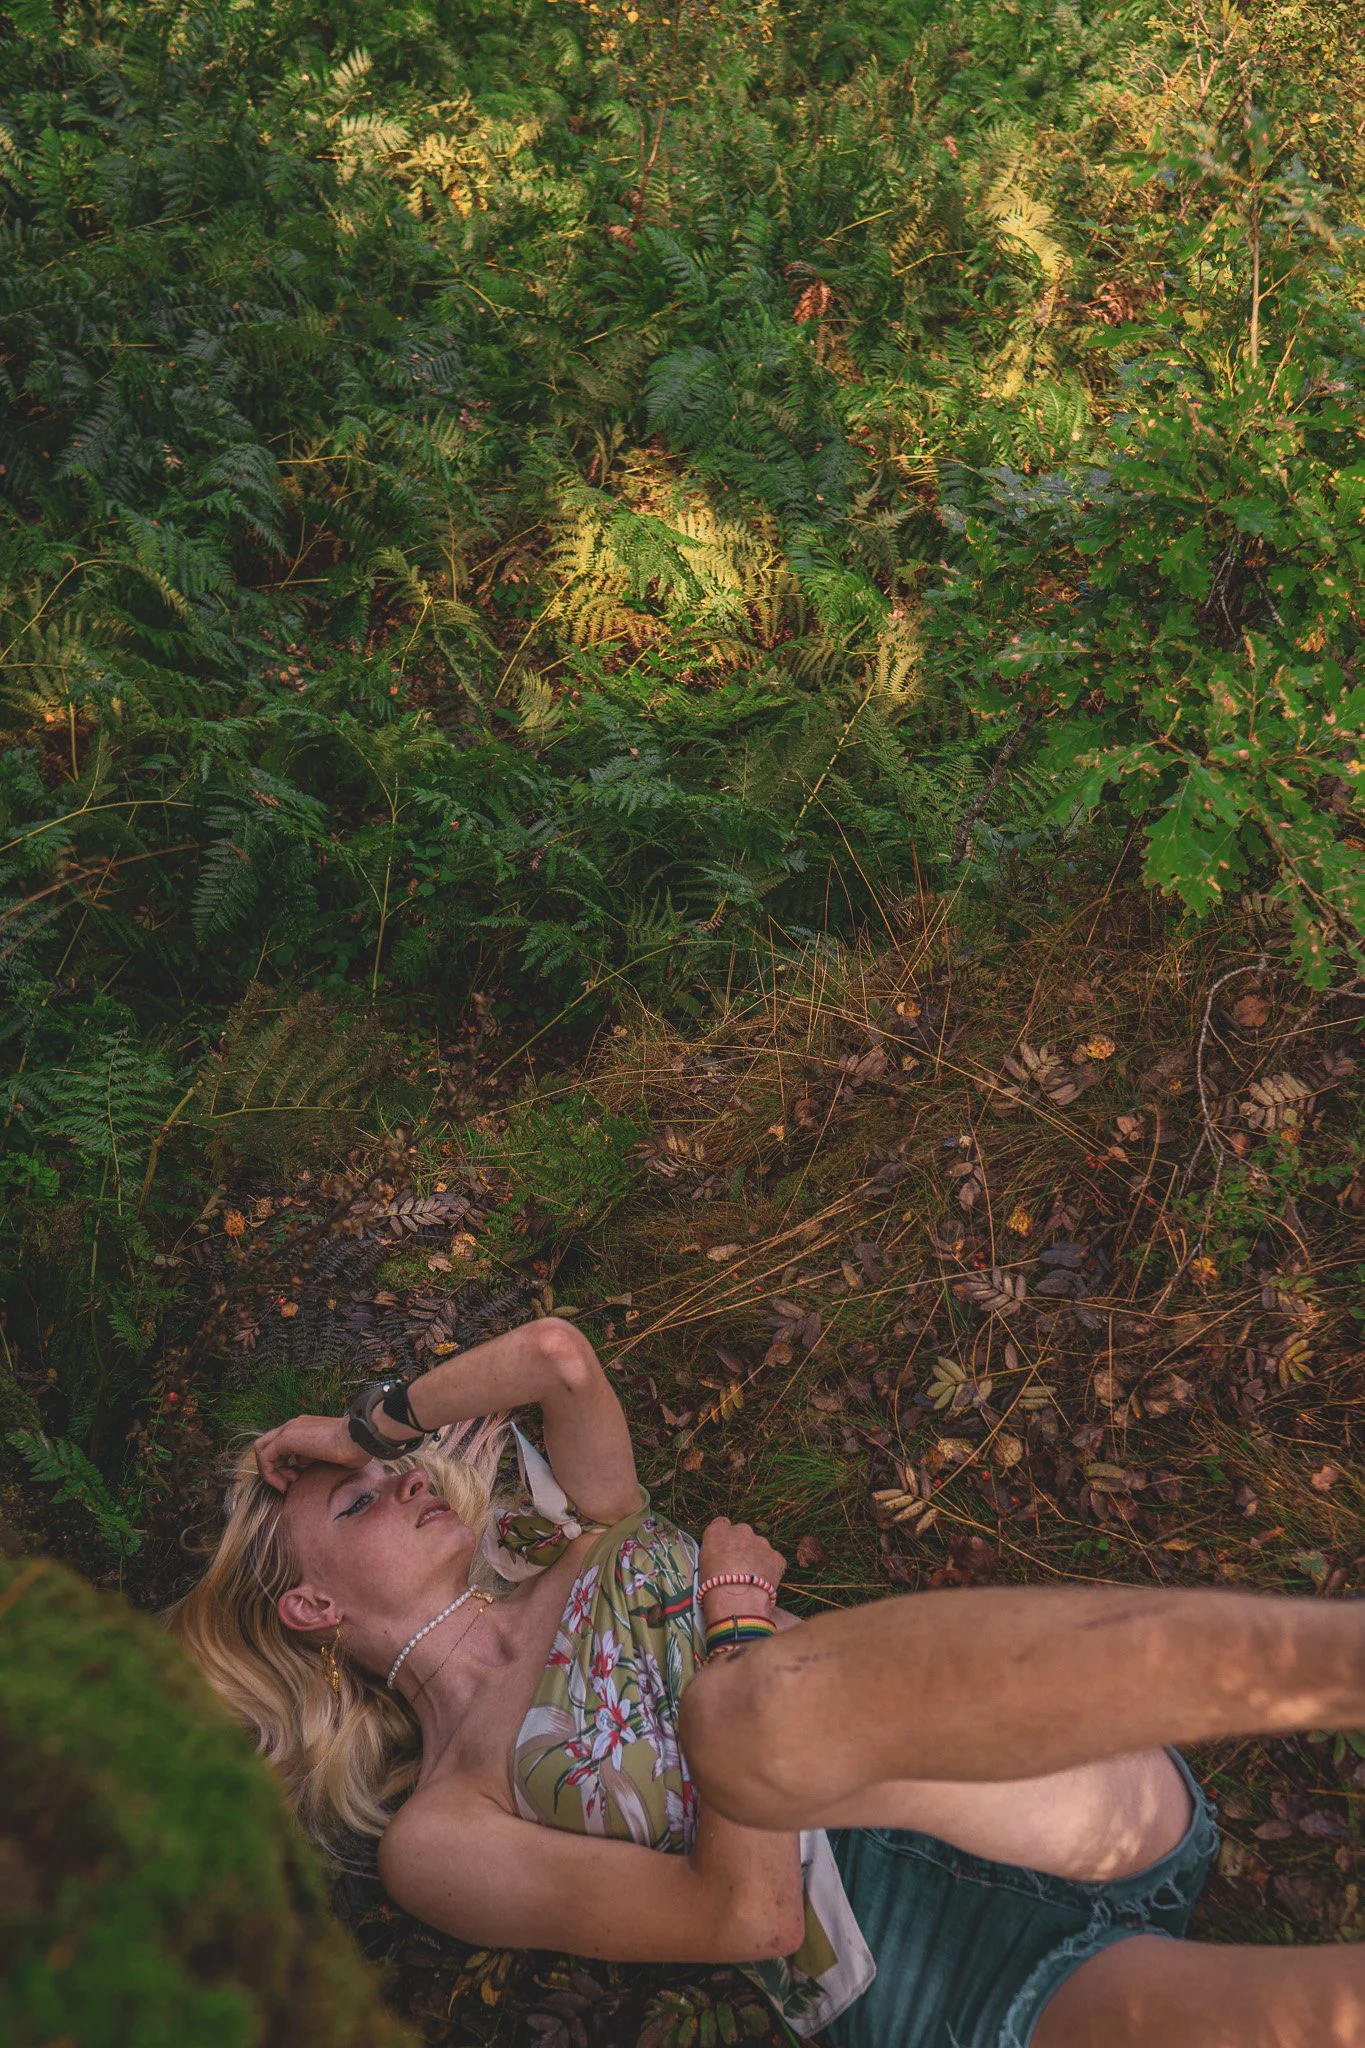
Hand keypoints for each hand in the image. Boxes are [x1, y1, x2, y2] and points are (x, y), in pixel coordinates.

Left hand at [253, 1414, 367, 1492]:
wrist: (358, 1438)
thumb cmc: (354, 1449)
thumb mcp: (329, 1455)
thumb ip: (314, 1457)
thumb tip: (304, 1465)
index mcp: (305, 1427)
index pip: (281, 1444)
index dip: (283, 1464)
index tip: (296, 1478)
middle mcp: (294, 1425)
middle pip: (267, 1445)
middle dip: (273, 1467)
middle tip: (289, 1481)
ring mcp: (289, 1429)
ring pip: (262, 1449)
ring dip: (270, 1471)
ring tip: (285, 1485)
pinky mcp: (286, 1438)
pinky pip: (265, 1456)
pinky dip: (269, 1473)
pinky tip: (284, 1484)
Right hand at [698, 1518, 785, 1621]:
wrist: (736, 1600)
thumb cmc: (712, 1586)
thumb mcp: (702, 1565)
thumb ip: (714, 1552)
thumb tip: (721, 1558)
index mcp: (718, 1531)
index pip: (721, 1524)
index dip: (724, 1538)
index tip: (724, 1549)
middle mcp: (740, 1531)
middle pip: (742, 1534)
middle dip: (742, 1547)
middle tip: (738, 1567)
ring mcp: (761, 1542)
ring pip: (759, 1547)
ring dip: (756, 1557)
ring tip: (751, 1579)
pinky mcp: (776, 1556)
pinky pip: (773, 1560)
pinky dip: (770, 1569)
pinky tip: (763, 1583)